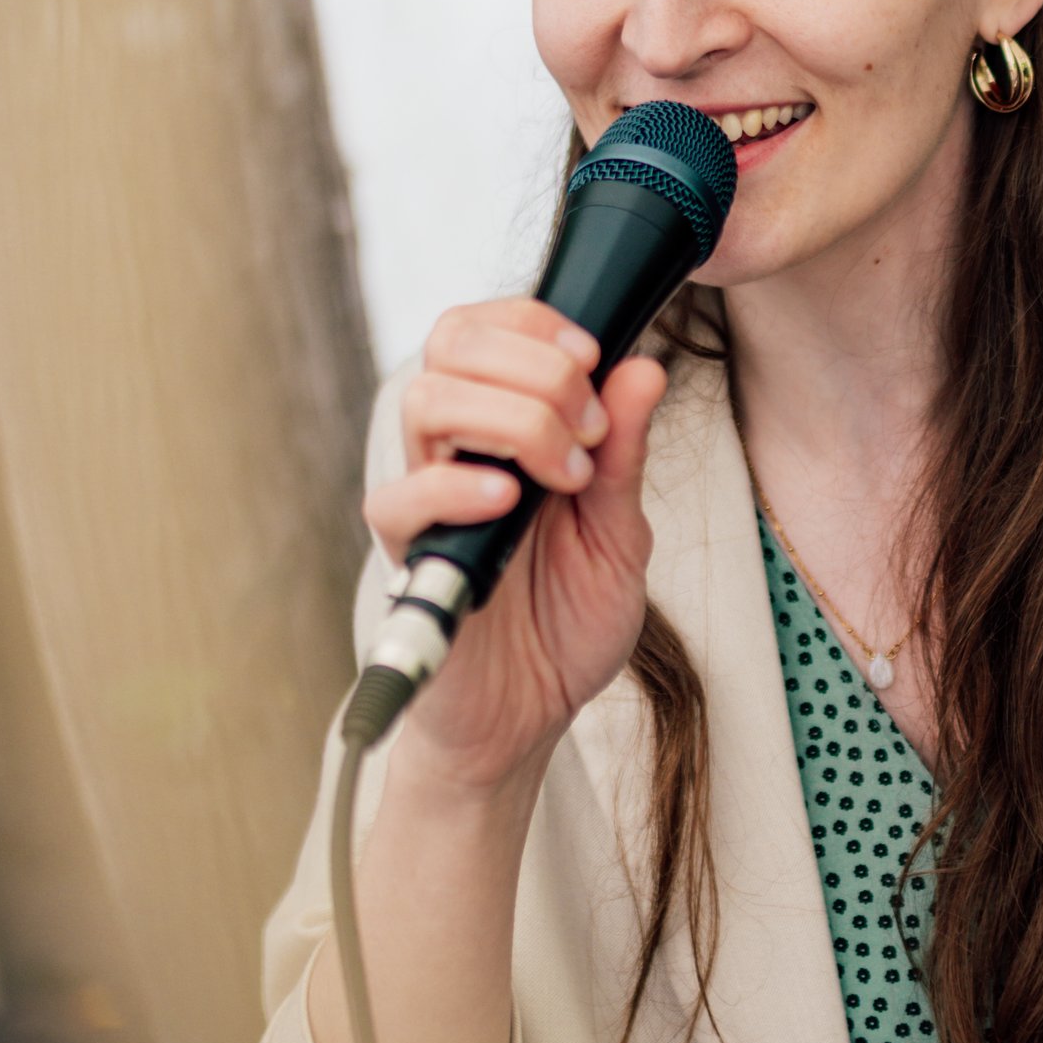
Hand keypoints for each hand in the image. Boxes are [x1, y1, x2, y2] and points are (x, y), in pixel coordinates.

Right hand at [362, 297, 668, 795]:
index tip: (593, 362)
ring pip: (425, 400)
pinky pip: (400, 497)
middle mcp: (459, 450)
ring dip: (512, 418)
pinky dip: (458, 486)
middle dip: (537, 366)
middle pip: (450, 341)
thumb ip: (624, 452)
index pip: (488, 327)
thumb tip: (642, 367)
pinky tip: (512, 503)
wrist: (530, 719)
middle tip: (590, 429)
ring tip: (565, 476)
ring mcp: (429, 499)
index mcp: (506, 428)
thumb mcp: (621, 533)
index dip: (538, 324)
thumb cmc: (567, 625)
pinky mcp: (409, 555)